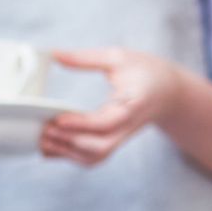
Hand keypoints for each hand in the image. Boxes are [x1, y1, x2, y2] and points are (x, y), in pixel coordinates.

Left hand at [39, 47, 186, 166]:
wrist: (169, 91)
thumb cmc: (145, 70)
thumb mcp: (118, 56)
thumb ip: (86, 58)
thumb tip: (55, 54)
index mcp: (133, 104)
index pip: (107, 121)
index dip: (82, 123)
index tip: (58, 119)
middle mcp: (127, 126)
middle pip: (101, 147)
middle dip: (71, 143)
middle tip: (46, 130)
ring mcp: (120, 137)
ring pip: (96, 156)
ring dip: (68, 153)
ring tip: (43, 139)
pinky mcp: (113, 141)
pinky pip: (92, 156)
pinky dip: (71, 156)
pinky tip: (50, 147)